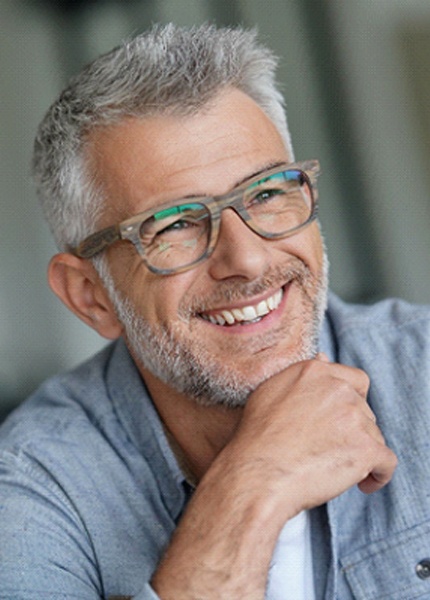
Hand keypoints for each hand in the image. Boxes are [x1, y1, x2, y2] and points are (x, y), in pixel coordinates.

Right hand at [152, 357, 396, 598]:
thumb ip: (302, 376)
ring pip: (374, 437)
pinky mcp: (367, 447)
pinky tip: (362, 484)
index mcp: (315, 372)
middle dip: (352, 431)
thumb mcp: (271, 392)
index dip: (352, 403)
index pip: (356, 380)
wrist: (257, 473)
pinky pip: (386, 462)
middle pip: (364, 411)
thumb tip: (324, 356)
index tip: (340, 422)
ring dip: (360, 453)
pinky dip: (378, 475)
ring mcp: (354, 417)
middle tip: (327, 451)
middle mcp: (338, 389)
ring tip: (334, 470)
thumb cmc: (257, 438)